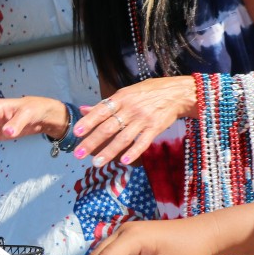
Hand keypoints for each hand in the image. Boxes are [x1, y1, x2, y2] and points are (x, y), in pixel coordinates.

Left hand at [74, 77, 195, 165]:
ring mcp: (143, 119)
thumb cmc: (148, 92)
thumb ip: (105, 104)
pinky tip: (123, 162)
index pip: (101, 111)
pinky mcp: (155, 128)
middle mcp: (130, 109)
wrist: (177, 93)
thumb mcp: (126, 92)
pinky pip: (143, 142)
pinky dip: (133, 152)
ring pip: (123, 138)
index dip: (88, 122)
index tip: (76, 132)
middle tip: (79, 154)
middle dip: (92, 142)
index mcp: (121, 98)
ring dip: (108, 152)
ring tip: (96, 163)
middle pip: (108, 127)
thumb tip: (84, 110)